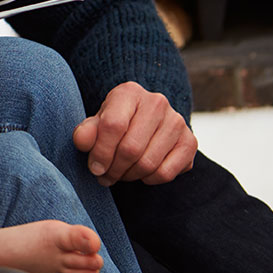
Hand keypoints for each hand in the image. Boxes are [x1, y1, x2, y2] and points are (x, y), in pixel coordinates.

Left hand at [72, 81, 196, 185]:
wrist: (146, 120)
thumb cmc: (116, 121)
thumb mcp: (97, 121)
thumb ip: (87, 131)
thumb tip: (81, 141)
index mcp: (129, 92)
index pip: (113, 126)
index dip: (101, 152)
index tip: (94, 168)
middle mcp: (157, 102)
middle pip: (131, 148)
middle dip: (114, 169)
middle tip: (104, 176)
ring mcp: (177, 121)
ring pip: (148, 164)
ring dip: (129, 176)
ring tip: (119, 174)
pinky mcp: (190, 142)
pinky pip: (166, 173)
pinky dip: (149, 180)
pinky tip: (140, 173)